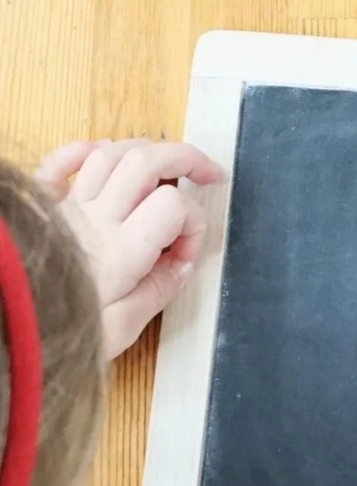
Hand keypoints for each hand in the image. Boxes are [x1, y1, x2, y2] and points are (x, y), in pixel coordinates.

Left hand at [37, 139, 223, 359]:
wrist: (6, 332)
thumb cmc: (54, 336)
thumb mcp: (119, 330)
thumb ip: (157, 293)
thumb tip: (181, 266)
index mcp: (121, 252)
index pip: (176, 207)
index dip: (195, 225)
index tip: (186, 255)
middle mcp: (96, 220)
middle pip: (149, 160)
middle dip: (188, 160)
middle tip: (208, 175)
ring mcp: (67, 209)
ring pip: (112, 154)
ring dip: (146, 151)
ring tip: (165, 167)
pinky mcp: (41, 208)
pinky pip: (61, 162)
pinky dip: (86, 149)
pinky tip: (104, 154)